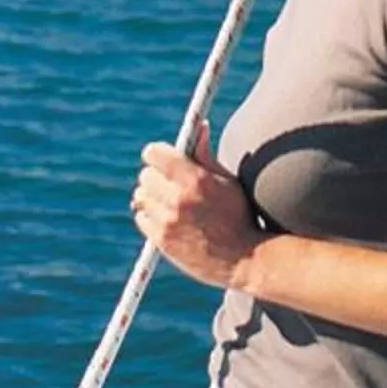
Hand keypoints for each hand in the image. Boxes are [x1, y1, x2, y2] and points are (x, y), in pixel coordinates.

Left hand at [131, 125, 258, 289]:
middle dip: (156, 176)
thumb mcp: (228, 181)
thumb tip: (199, 127)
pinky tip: (168, 219)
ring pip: (141, 196)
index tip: (164, 158)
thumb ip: (206, 154)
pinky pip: (141, 217)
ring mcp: (168, 221)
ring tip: (170, 203)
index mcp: (196, 179)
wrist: (245, 260)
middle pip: (145, 175)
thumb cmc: (240, 216)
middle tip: (170, 183)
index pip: (154, 153)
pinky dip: (150, 216)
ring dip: (152, 197)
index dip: (158, 154)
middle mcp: (179, 199)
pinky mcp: (162, 240)